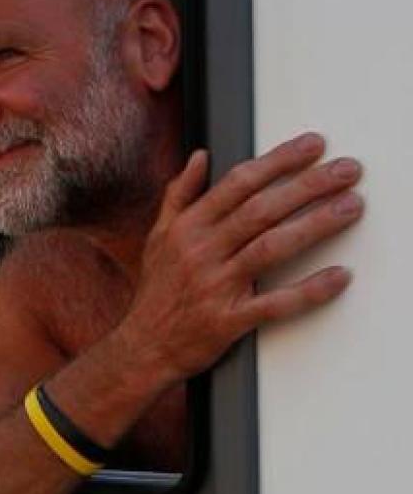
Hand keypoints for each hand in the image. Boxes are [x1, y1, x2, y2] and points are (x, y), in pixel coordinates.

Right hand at [119, 133, 362, 386]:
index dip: (278, 161)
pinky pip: (275, 303)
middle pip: (261, 210)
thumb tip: (200, 157)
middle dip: (308, 185)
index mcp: (187, 228)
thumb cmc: (157, 291)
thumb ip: (180, 194)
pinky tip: (337, 276)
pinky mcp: (229, 321)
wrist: (143, 347)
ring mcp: (215, 286)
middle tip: (347, 171)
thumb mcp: (159, 236)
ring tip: (350, 208)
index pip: (238, 183)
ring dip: (315, 226)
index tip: (312, 146)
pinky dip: (309, 290)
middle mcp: (201, 252)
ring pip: (271, 248)